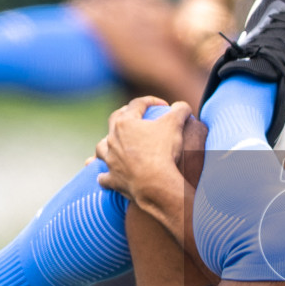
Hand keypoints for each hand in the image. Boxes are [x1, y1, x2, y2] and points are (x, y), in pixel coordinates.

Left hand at [95, 97, 191, 213]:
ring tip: (113, 145)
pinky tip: (105, 177)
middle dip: (124, 115)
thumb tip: (183, 106)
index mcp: (125, 122)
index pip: (137, 104)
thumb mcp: (175, 125)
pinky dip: (104, 177)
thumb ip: (180, 111)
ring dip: (105, 145)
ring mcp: (110, 159)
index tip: (164, 106)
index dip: (151, 101)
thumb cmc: (163, 152)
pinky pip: (104, 178)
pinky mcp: (112, 179)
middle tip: (135, 116)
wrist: (155, 184)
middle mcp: (113, 138)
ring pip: (101, 148)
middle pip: (115, 120)